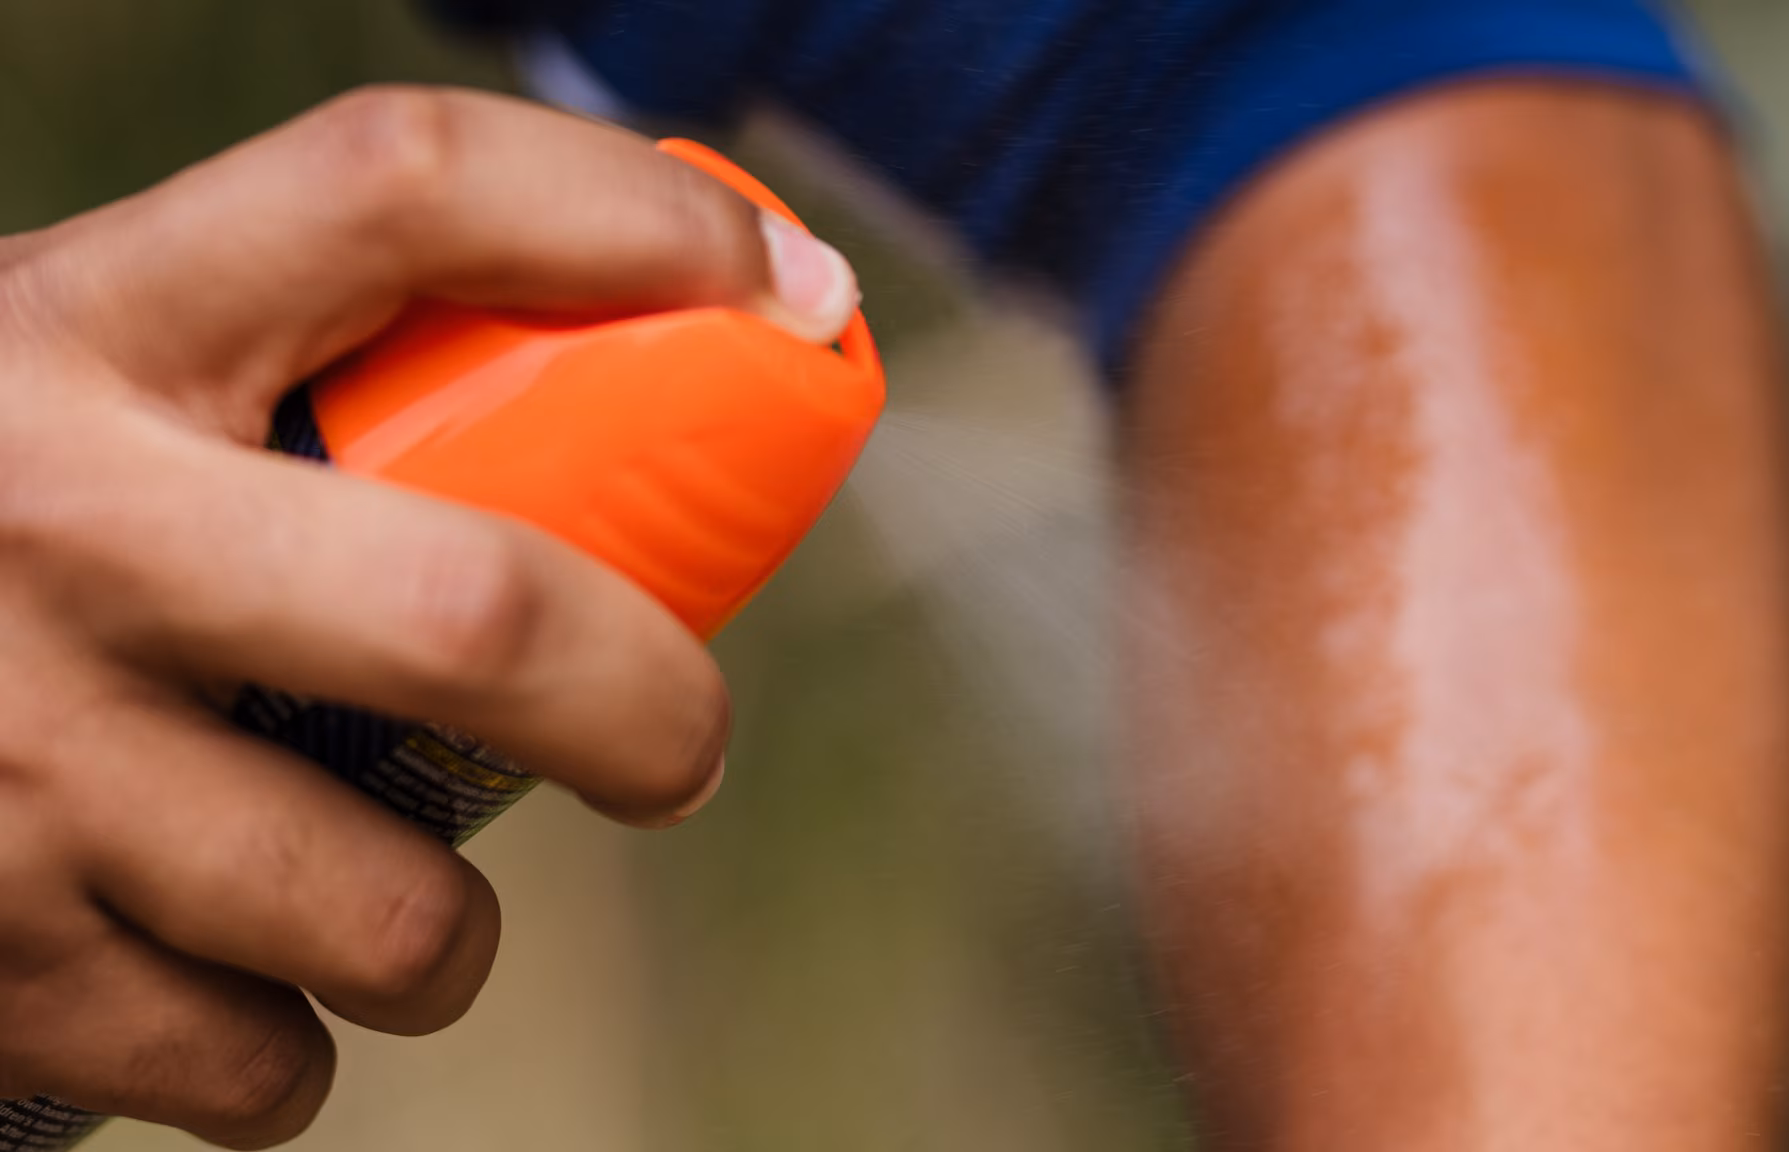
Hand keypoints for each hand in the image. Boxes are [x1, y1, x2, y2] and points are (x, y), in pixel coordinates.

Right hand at [0, 86, 858, 1147]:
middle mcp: (47, 523)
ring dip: (440, 936)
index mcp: (84, 323)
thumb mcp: (64, 366)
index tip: (787, 290)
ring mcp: (5, 763)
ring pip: (387, 911)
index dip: (634, 219)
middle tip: (678, 753)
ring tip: (391, 901)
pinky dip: (287, 1055)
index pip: (405, 190)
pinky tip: (225, 979)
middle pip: (479, 617)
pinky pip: (255, 1064)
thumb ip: (265, 367)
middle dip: (651, 709)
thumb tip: (592, 398)